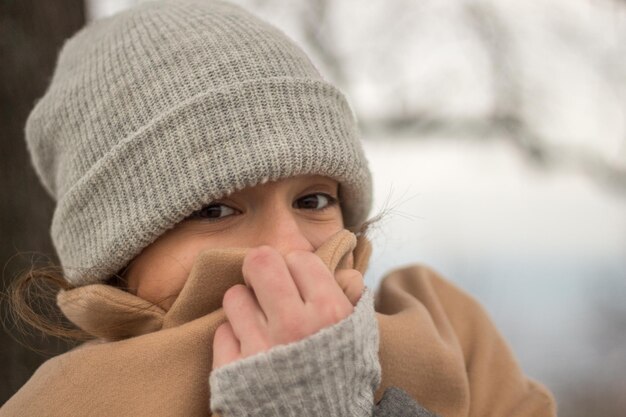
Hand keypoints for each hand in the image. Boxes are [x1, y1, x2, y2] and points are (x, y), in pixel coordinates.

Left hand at [212, 246, 362, 368]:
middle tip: (263, 281)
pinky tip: (250, 350)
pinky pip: (221, 332)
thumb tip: (349, 275)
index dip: (297, 268)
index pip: (300, 258)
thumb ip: (354, 305)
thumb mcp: (360, 343)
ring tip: (259, 322)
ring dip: (245, 306)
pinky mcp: (233, 371)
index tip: (297, 282)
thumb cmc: (342, 383)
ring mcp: (260, 348)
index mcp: (329, 313)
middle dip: (260, 268)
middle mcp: (294, 325)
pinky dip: (234, 339)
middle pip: (260, 262)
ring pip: (234, 295)